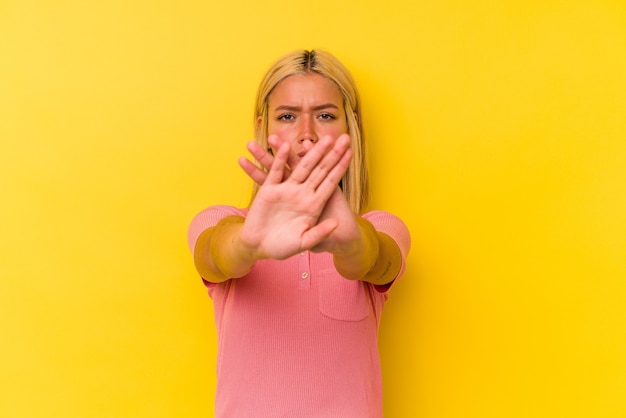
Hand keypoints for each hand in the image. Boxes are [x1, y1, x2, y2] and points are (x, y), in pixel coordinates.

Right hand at [237, 134, 352, 259]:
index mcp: (313, 204)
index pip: (331, 181)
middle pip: (320, 169)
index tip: (351, 152)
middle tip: (343, 136)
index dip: (340, 166)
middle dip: (331, 152)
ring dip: (309, 152)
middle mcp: (302, 193)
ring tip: (318, 137)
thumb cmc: (282, 247)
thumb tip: (335, 224)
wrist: (259, 246)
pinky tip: (284, 146)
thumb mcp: (303, 242)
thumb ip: (319, 233)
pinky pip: (275, 171)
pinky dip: (279, 159)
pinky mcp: (269, 189)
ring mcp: (286, 190)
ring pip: (300, 166)